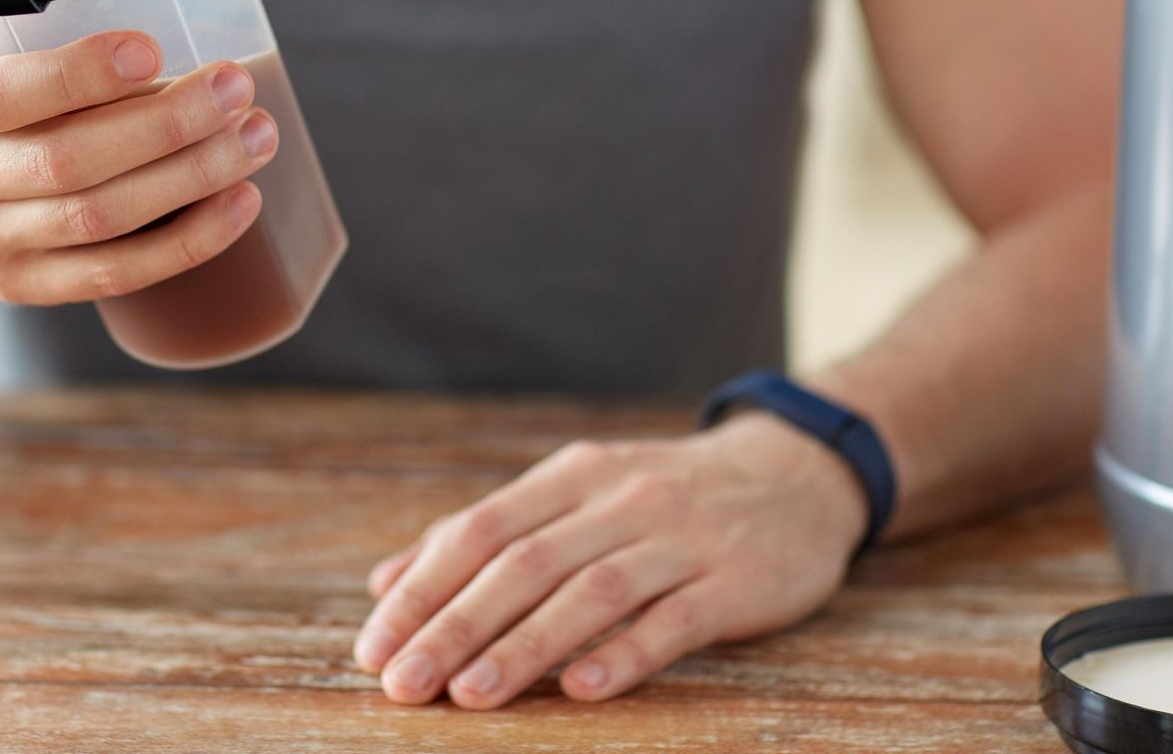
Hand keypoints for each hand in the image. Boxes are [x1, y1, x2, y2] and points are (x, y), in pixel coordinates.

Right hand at [0, 26, 277, 302]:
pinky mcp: (20, 285)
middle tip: (236, 87)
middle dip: (165, 126)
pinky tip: (238, 205)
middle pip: (63, 163)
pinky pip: (113, 275)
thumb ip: (33, 13)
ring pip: (97, 221)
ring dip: (191, 179)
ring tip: (255, 138)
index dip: (77, 75)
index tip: (154, 48)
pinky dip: (186, 242)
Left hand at [352, 413, 869, 707]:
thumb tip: (386, 582)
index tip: (374, 647)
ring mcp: (681, 538)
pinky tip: (583, 690)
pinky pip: (674, 620)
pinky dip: (626, 654)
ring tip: (469, 697)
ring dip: (524, 646)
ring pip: (590, 591)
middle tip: (403, 683)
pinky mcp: (736, 580)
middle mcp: (620, 499)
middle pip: (524, 563)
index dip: (422, 588)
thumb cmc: (664, 498)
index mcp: (572, 476)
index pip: (480, 530)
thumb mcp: (576, 495)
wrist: (797, 475)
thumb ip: (487, 536)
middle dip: (454, 626)